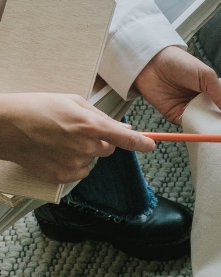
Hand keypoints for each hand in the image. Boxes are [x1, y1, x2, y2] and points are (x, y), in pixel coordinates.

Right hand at [0, 92, 155, 182]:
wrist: (6, 127)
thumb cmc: (36, 109)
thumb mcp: (72, 101)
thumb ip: (100, 115)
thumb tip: (122, 126)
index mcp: (90, 125)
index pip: (125, 138)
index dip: (141, 143)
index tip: (151, 145)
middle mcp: (86, 146)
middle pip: (109, 149)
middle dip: (100, 141)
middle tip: (77, 130)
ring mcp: (75, 163)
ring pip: (93, 159)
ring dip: (84, 151)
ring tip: (61, 139)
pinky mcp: (64, 175)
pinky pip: (81, 171)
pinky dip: (73, 163)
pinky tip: (57, 151)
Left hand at [134, 46, 220, 124]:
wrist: (150, 62)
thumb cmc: (180, 63)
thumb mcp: (206, 76)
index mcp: (211, 92)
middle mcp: (202, 103)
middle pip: (216, 120)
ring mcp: (189, 111)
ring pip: (203, 126)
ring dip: (210, 132)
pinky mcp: (176, 117)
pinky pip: (188, 128)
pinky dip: (195, 132)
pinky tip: (204, 137)